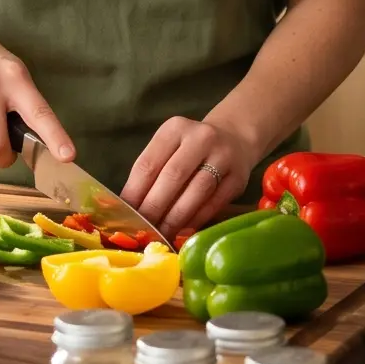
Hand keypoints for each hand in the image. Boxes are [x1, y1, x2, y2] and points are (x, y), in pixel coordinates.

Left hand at [121, 114, 261, 237]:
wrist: (234, 138)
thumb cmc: (190, 150)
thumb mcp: (169, 148)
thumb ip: (151, 172)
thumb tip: (130, 208)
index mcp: (174, 128)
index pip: (149, 163)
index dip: (135, 192)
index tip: (125, 215)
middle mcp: (201, 137)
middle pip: (173, 176)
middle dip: (154, 207)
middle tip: (143, 231)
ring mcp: (223, 156)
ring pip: (197, 190)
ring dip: (176, 217)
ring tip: (162, 234)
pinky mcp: (239, 177)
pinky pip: (215, 202)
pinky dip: (197, 219)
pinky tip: (184, 230)